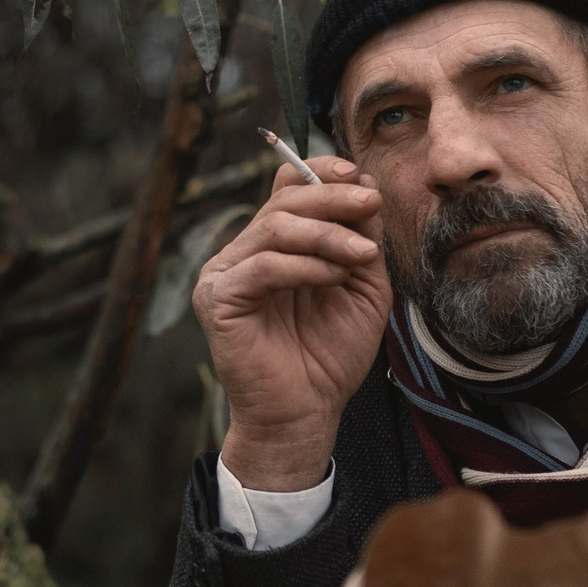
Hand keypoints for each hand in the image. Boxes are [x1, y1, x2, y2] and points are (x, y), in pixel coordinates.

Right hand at [194, 155, 389, 490]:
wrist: (307, 414)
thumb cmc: (330, 355)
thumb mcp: (360, 286)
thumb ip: (361, 239)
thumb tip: (366, 186)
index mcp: (272, 245)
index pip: (287, 188)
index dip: (321, 172)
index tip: (362, 177)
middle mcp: (242, 253)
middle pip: (283, 201)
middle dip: (332, 198)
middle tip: (370, 202)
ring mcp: (224, 275)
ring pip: (274, 228)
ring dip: (327, 234)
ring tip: (362, 254)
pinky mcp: (217, 301)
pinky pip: (262, 266)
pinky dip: (305, 266)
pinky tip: (334, 277)